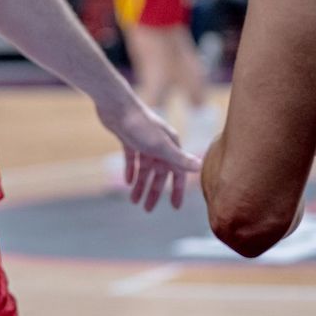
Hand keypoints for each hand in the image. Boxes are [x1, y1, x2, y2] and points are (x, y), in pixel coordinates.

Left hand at [97, 95, 201, 210]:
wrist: (116, 105)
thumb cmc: (140, 124)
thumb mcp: (160, 145)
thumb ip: (179, 158)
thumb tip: (199, 168)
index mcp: (171, 146)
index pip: (177, 173)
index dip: (176, 191)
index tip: (175, 208)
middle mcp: (160, 145)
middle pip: (159, 174)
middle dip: (154, 192)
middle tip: (147, 210)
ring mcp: (144, 142)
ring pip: (144, 168)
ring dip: (140, 184)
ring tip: (133, 201)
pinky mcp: (128, 138)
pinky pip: (132, 159)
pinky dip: (130, 170)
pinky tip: (128, 182)